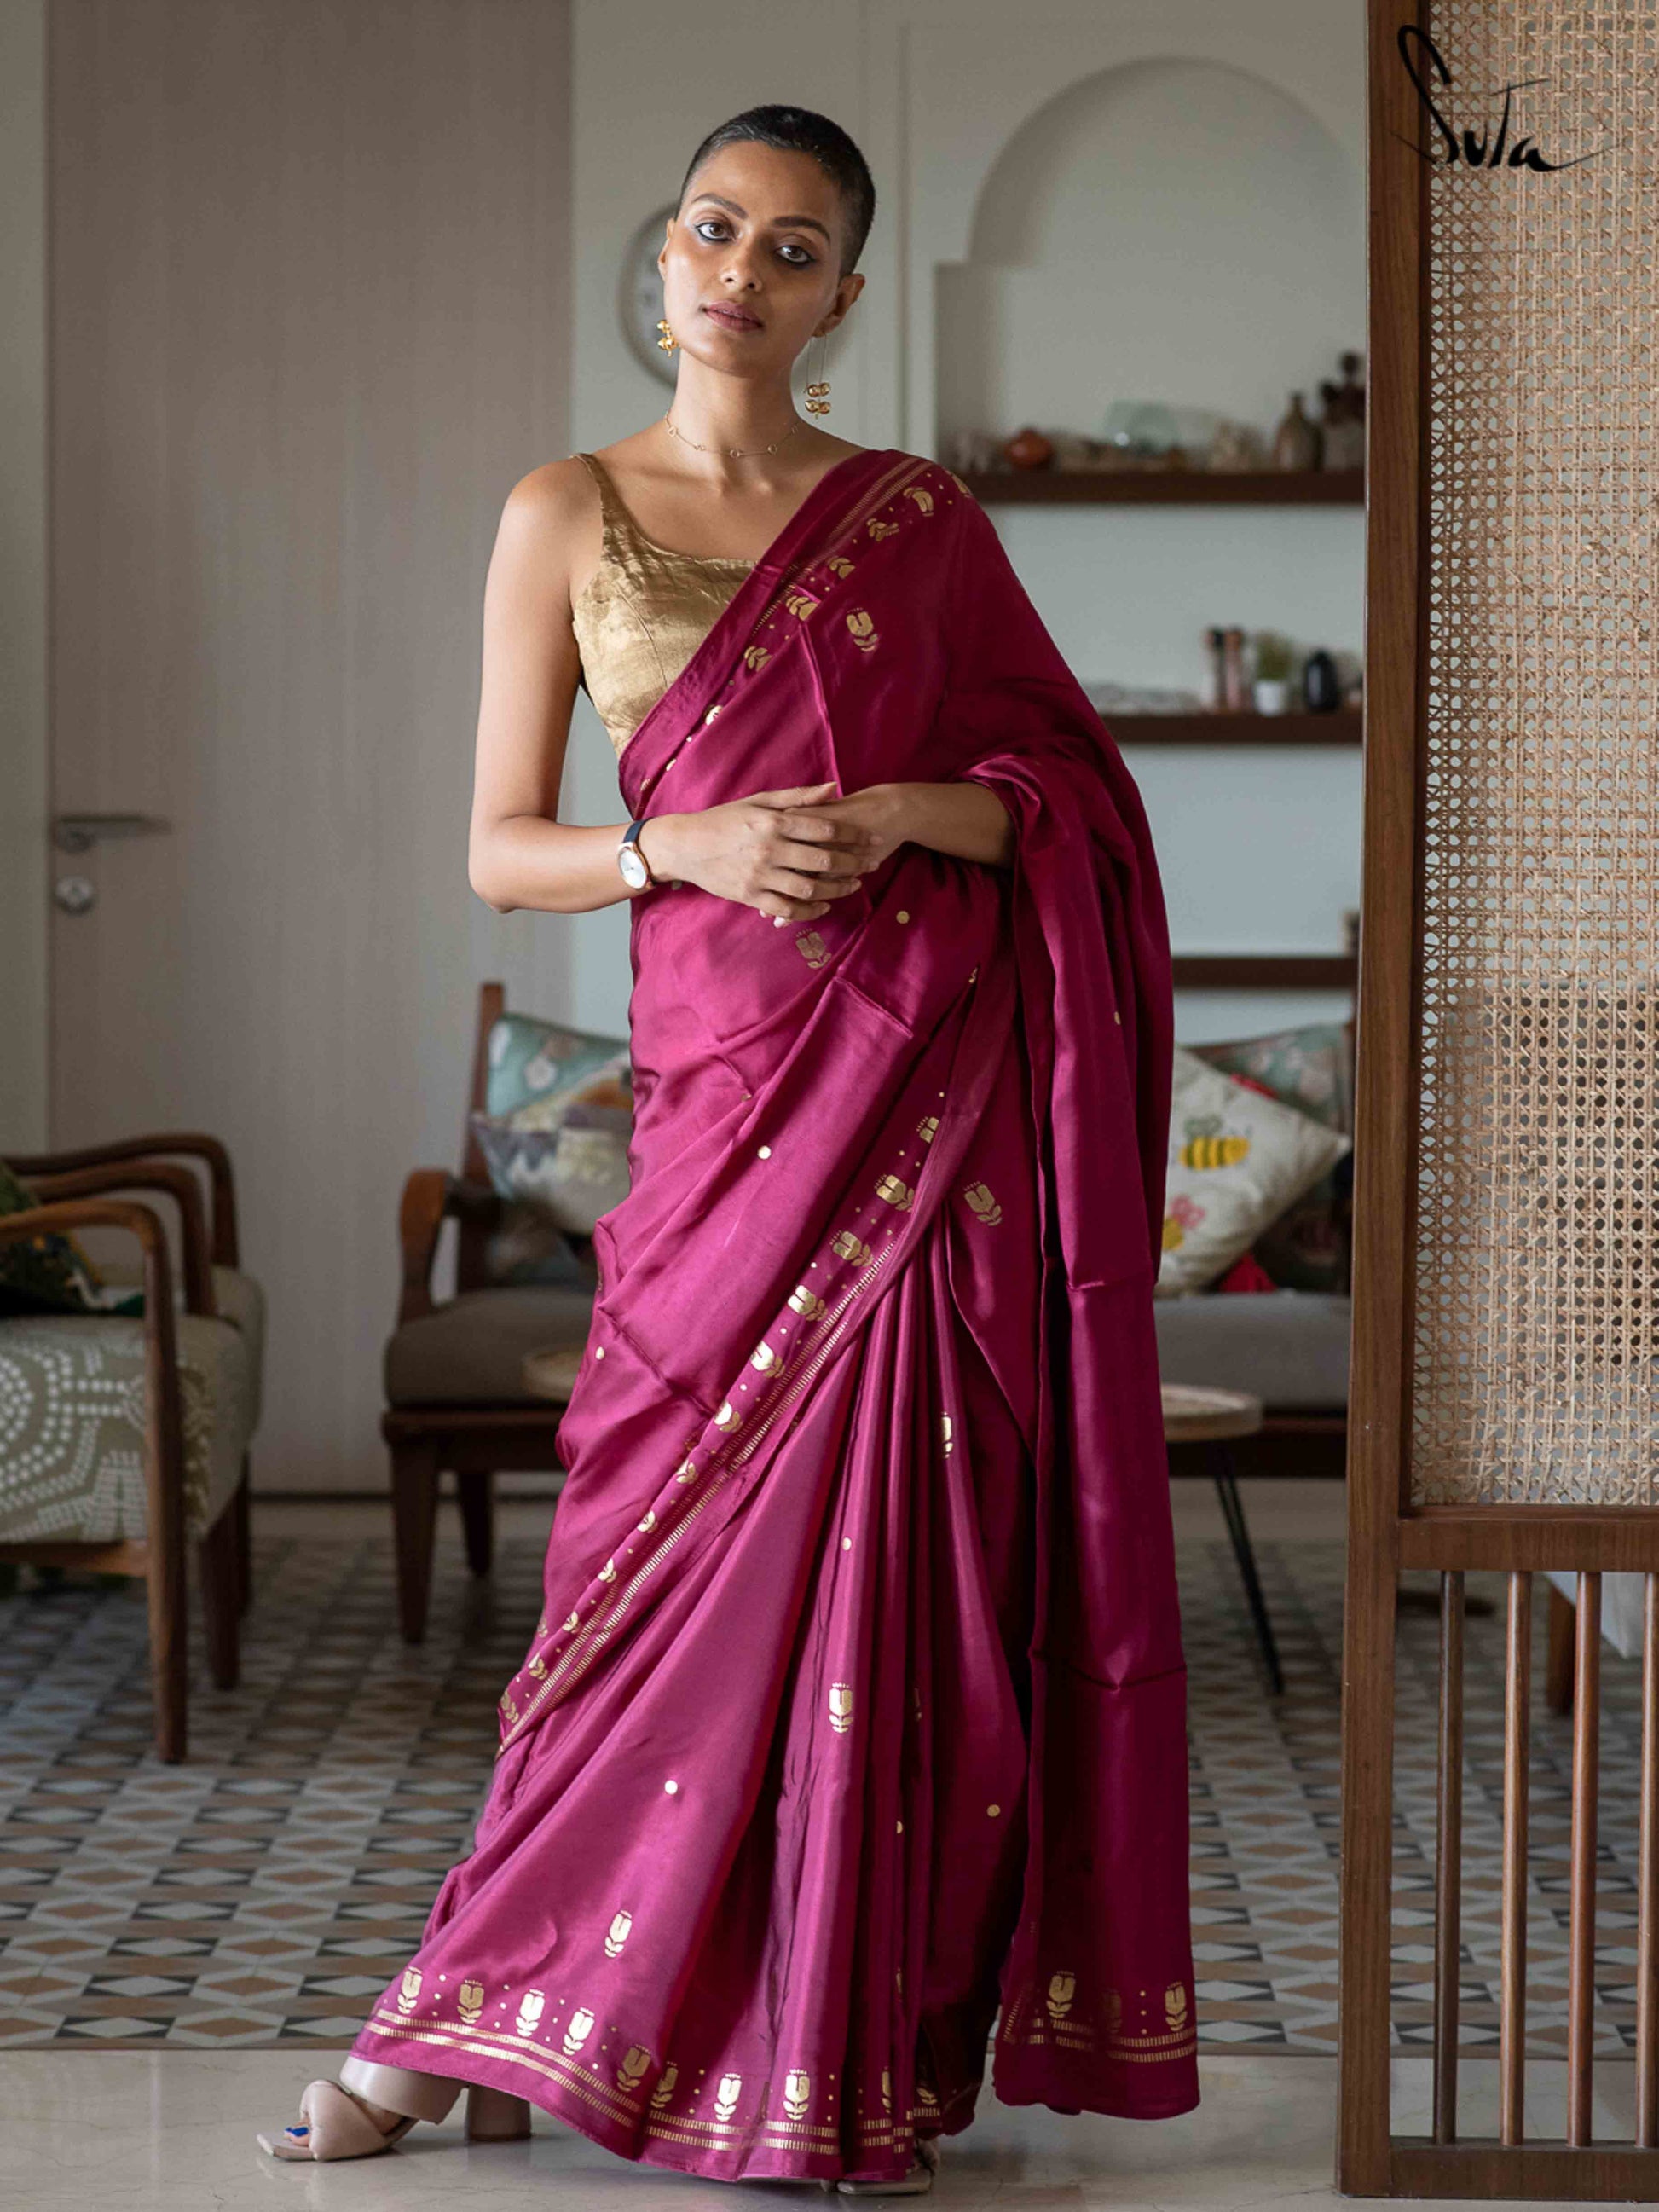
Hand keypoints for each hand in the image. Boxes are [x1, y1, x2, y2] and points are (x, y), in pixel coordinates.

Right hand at [643, 782, 880, 922]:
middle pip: (823, 860)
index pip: (823, 827)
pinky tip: (824, 905)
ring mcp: (760, 876)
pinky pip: (788, 910)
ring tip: (854, 885)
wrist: (685, 846)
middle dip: (853, 862)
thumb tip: (834, 788)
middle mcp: (769, 849)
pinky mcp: (751, 897)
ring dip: (837, 889)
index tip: (871, 837)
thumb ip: (797, 797)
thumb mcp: (759, 800)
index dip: (852, 833)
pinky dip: (810, 911)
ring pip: (809, 889)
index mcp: (773, 822)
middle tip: (873, 863)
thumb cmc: (724, 819)